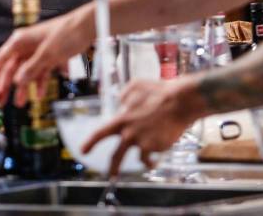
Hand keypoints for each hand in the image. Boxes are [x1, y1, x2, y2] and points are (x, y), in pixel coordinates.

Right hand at [0, 10, 89, 106]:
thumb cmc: (67, 32)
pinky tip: (40, 94)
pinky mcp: (49, 57)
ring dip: (23, 88)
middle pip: (12, 68)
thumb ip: (31, 68)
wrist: (87, 27)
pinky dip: (40, 83)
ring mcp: (38, 52)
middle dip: (6, 85)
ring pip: (26, 72)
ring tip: (20, 102)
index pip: (1, 59)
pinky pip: (40, 72)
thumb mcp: (47, 53)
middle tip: (1, 100)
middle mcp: (27, 46)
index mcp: (21, 40)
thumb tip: (17, 81)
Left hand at [81, 78, 198, 175]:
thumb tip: (122, 103)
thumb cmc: (159, 92)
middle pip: (116, 155)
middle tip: (111, 175)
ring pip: (138, 159)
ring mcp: (141, 141)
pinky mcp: (153, 147)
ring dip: (143, 161)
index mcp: (122, 119)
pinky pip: (151, 158)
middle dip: (113, 168)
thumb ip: (125, 95)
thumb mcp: (136, 86)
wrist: (178, 102)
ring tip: (148, 163)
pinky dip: (154, 160)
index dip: (90, 143)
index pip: (100, 133)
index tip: (83, 151)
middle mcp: (128, 133)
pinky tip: (157, 159)